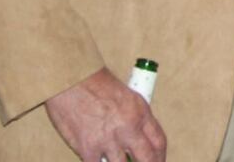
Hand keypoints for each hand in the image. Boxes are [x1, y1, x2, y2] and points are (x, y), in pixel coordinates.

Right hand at [44, 67, 166, 161]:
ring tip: (118, 161)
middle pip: (147, 158)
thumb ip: (135, 117)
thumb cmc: (97, 84)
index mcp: (141, 113)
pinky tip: (98, 160)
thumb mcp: (127, 96)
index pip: (159, 141)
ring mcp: (108, 140)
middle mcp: (129, 128)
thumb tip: (138, 137)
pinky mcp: (87, 147)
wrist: (72, 80)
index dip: (160, 157)